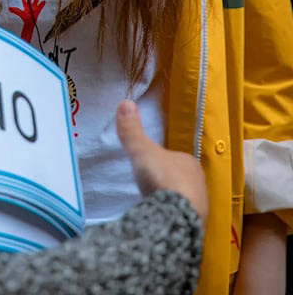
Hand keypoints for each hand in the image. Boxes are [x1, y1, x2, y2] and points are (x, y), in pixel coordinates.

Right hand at [116, 99, 207, 225]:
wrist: (176, 216)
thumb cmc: (162, 178)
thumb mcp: (142, 150)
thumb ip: (132, 130)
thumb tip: (125, 101)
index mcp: (190, 162)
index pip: (177, 158)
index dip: (164, 160)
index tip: (150, 165)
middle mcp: (200, 183)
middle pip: (182, 178)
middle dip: (169, 181)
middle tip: (151, 184)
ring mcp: (200, 206)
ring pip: (184, 198)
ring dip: (171, 199)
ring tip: (154, 202)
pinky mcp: (195, 225)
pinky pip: (182, 215)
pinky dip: (172, 215)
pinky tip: (161, 217)